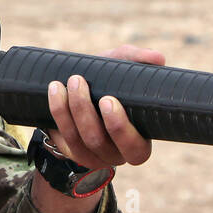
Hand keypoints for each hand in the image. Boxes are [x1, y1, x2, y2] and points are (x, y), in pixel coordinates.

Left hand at [30, 45, 159, 212]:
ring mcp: (90, 155)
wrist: (80, 91)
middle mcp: (114, 153)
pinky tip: (54, 92)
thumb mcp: (121, 70)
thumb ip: (138, 61)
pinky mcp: (69, 151)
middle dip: (85, 112)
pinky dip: (56, 113)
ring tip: (62, 82)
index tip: (108, 100)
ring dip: (67, 109)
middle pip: (98, 141)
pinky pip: (60, 138)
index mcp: (137, 141)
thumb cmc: (109, 82)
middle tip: (78, 81)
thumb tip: (158, 58)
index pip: (135, 148)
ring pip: (77, 139)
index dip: (120, 129)